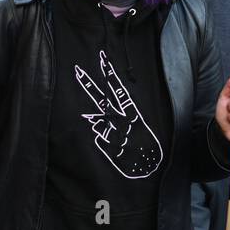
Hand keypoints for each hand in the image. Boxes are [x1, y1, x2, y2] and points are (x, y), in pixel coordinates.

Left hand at [76, 51, 164, 176]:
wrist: (153, 170)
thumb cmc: (146, 149)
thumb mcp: (137, 131)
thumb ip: (117, 123)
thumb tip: (94, 120)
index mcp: (134, 116)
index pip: (120, 91)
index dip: (110, 75)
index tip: (102, 58)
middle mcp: (126, 123)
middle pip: (104, 101)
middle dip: (90, 86)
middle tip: (76, 69)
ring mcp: (119, 135)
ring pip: (99, 126)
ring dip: (105, 132)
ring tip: (120, 142)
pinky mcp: (113, 149)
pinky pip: (100, 142)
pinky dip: (105, 146)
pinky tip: (117, 151)